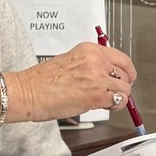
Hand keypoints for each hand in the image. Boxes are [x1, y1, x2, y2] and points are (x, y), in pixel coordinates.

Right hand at [9, 42, 138, 122]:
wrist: (27, 92)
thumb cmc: (41, 81)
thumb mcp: (69, 62)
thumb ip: (90, 66)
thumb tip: (106, 75)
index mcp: (88, 50)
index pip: (121, 58)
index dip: (127, 70)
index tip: (127, 77)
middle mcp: (95, 61)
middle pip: (125, 73)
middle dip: (121, 85)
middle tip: (113, 93)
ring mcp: (97, 78)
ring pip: (125, 89)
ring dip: (119, 97)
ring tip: (106, 101)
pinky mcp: (97, 95)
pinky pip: (119, 101)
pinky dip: (115, 106)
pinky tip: (105, 106)